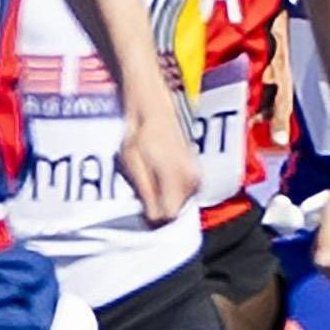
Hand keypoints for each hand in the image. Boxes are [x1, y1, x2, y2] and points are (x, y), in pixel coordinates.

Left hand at [117, 110, 196, 230]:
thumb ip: (146, 192)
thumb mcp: (133, 164)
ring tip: (149, 179)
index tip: (139, 207)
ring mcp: (197, 176)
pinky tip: (158, 176)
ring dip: (164, 198)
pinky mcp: (196, 172)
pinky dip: (170, 190)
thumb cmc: (140, 135)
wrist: (154, 111)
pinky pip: (183, 193)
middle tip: (142, 190)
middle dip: (158, 207)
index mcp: (177, 179)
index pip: (168, 215)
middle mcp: (192, 180)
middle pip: (174, 211)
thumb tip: (153, 218)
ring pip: (179, 203)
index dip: (152, 216)